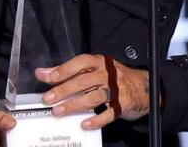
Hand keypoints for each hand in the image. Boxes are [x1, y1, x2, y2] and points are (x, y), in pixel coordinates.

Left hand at [35, 54, 149, 129]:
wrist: (144, 87)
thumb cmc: (114, 78)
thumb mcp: (94, 70)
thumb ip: (69, 72)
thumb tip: (43, 73)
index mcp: (101, 62)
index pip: (81, 62)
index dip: (65, 69)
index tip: (48, 77)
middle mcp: (109, 73)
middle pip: (85, 81)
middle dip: (64, 90)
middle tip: (48, 99)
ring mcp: (117, 89)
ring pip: (94, 96)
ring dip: (75, 105)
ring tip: (59, 112)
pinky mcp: (124, 104)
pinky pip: (109, 113)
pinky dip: (96, 120)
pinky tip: (84, 124)